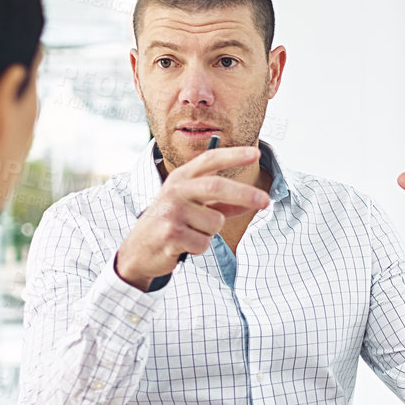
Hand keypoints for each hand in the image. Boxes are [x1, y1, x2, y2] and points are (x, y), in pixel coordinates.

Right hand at [115, 145, 268, 289]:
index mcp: (181, 178)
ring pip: (215, 222)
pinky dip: (199, 248)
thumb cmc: (172, 224)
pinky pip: (204, 242)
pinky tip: (182, 246)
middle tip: (266, 201)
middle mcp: (175, 190)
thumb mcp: (195, 207)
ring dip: (210, 233)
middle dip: (244, 193)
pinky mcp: (170, 234)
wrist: (139, 250)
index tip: (255, 153)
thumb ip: (224, 203)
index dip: (233, 155)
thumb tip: (256, 200)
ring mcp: (171, 212)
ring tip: (189, 234)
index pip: (209, 160)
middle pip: (216, 187)